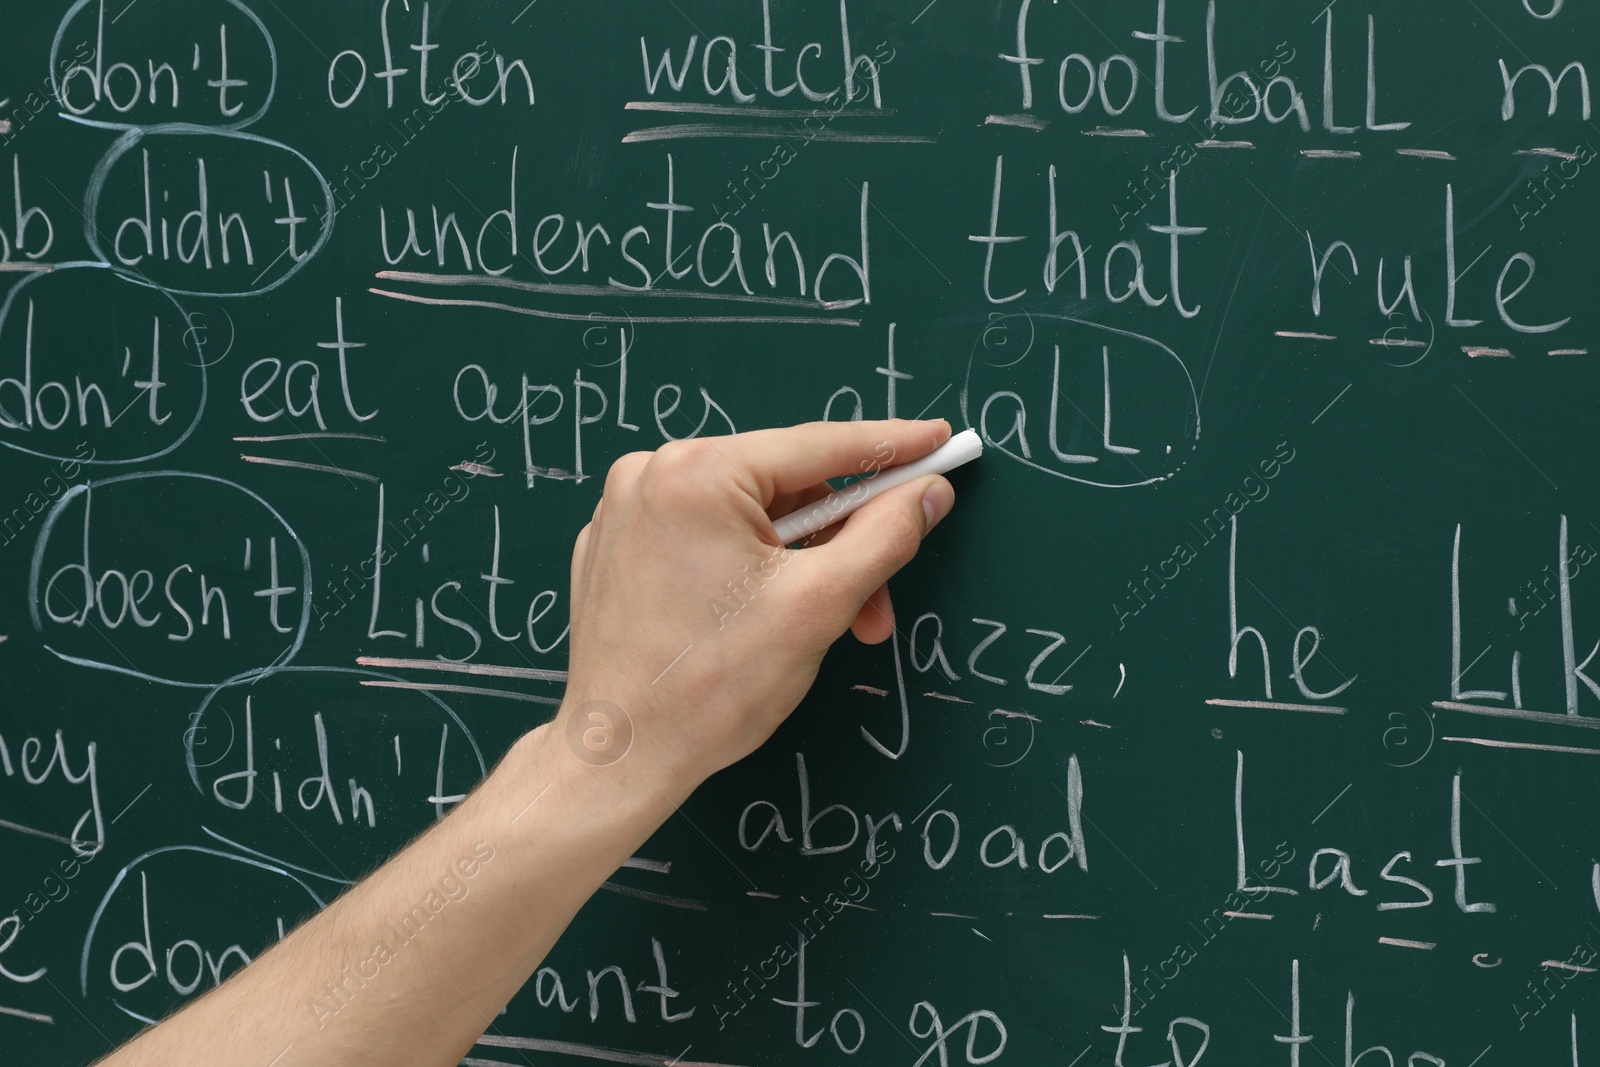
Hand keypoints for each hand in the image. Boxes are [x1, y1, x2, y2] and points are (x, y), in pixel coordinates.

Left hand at [558, 419, 955, 786]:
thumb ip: (885, 536)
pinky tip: (758, 620)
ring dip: (797, 565)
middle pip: (784, 487)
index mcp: (696, 474)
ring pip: (748, 516)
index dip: (892, 447)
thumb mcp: (819, 605)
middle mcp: (651, 476)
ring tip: (814, 627)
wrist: (620, 757)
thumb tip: (926, 494)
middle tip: (874, 603)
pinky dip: (745, 568)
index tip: (938, 441)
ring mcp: (627, 512)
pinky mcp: (617, 548)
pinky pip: (705, 535)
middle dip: (839, 545)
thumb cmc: (706, 690)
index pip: (819, 445)